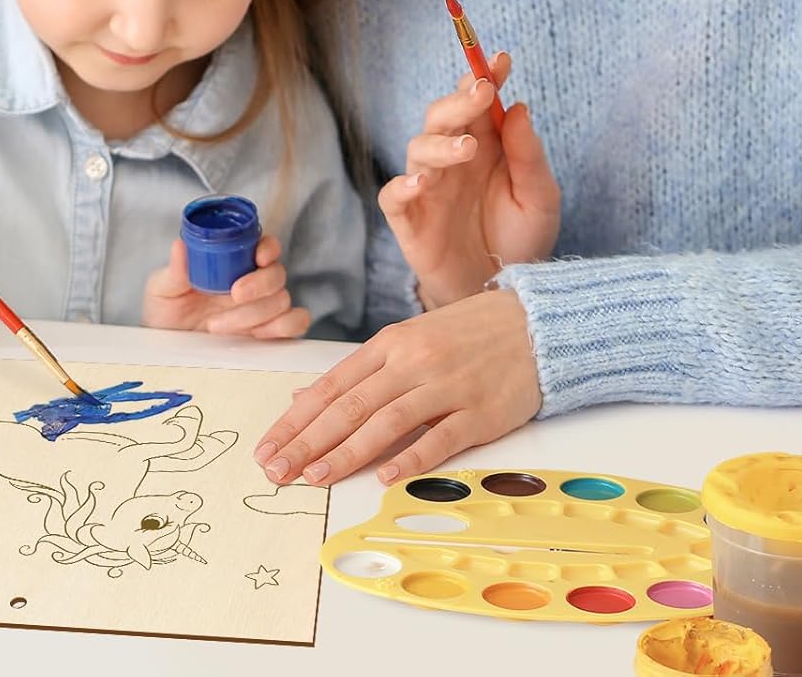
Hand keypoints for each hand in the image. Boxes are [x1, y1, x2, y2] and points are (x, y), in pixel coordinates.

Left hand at [143, 235, 310, 338]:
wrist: (168, 349)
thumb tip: (180, 245)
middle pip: (277, 274)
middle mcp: (255, 282)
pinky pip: (296, 323)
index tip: (258, 257)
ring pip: (282, 300)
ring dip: (255, 313)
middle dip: (259, 284)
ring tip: (217, 326)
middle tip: (233, 294)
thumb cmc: (167, 313)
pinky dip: (285, 326)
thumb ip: (174, 270)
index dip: (268, 248)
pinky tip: (258, 335)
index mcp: (235, 263)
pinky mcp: (271, 332)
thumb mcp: (162, 290)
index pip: (265, 246)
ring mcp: (265, 308)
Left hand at [253, 288, 541, 486]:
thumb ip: (359, 372)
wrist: (534, 324)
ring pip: (386, 422)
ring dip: (347, 453)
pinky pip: (439, 436)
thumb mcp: (407, 340)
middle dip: (308, 442)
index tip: (267, 447)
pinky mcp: (480, 412)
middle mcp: (413, 362)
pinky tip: (384, 476)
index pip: (332, 386)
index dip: (296, 419)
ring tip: (314, 478)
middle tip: (276, 471)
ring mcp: (446, 386)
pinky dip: (410, 457)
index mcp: (391, 344)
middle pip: (351, 406)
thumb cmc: (464, 335)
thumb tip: (303, 397)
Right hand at [382, 52, 560, 308]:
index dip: (485, 76)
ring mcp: (427, 187)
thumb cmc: (520, 240)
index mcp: (485, 144)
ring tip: (467, 147)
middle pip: (443, 115)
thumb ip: (529, 156)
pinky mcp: (409, 220)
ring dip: (441, 142)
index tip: (500, 60)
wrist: (501, 292)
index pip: (479, 101)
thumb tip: (519, 108)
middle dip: (460, 99)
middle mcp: (452, 158)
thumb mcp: (539, 199)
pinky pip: (394, 195)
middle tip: (483, 90)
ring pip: (419, 147)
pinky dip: (403, 185)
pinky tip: (423, 183)